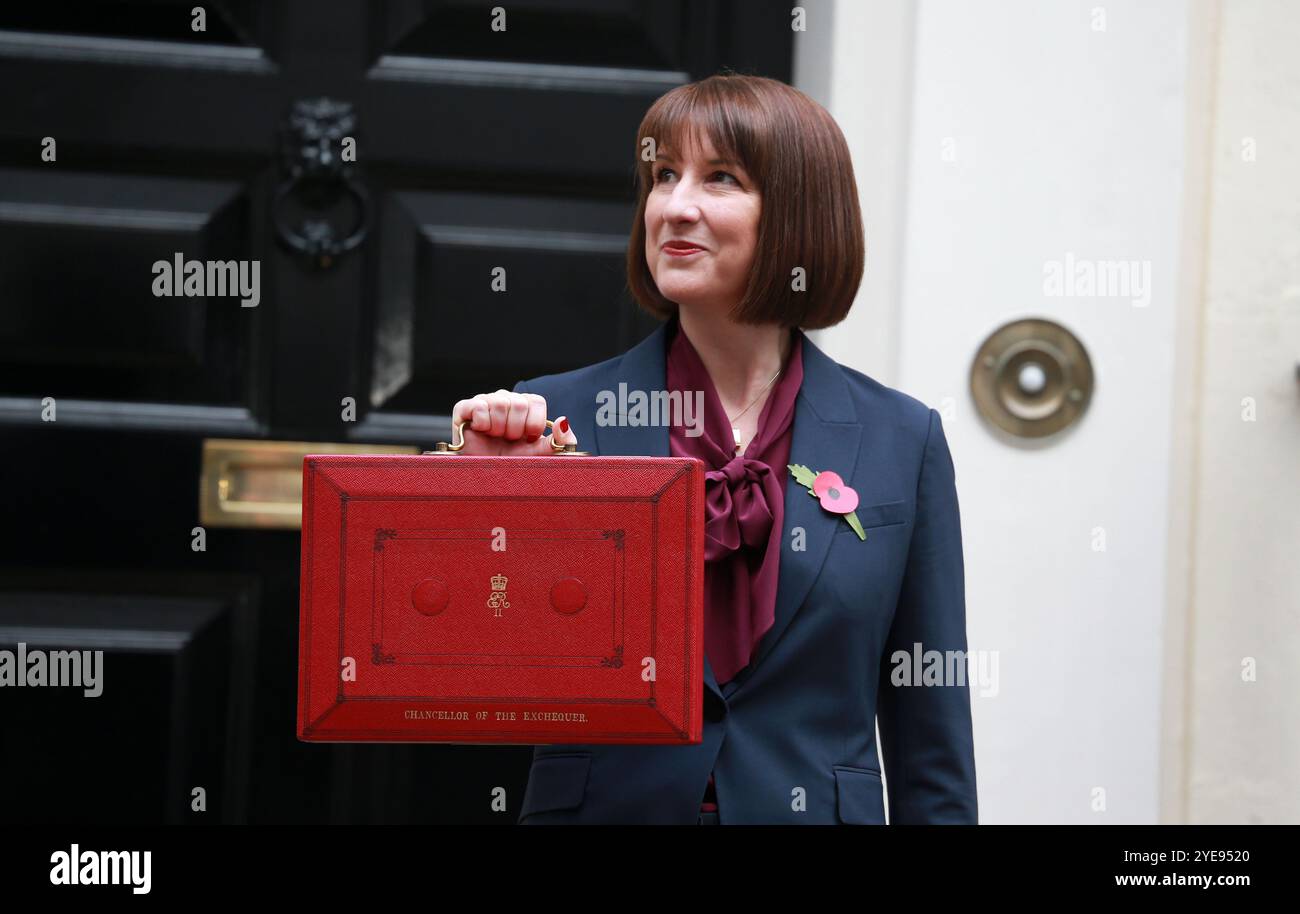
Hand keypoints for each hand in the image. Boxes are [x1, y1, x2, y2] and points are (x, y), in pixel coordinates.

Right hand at [448, 390, 577, 455]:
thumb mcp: (541, 455)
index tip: (527, 439)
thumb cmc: (512, 464)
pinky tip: (481, 432)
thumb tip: (563, 421)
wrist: (485, 479)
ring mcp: (485, 401)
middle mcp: (506, 399)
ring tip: (495, 438)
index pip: (536, 401)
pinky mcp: (464, 408)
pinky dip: (482, 424)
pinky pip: (478, 406)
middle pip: (519, 403)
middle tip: (508, 441)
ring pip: (500, 403)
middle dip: (516, 430)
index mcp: (525, 406)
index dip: (533, 424)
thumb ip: (559, 441)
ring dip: (499, 428)